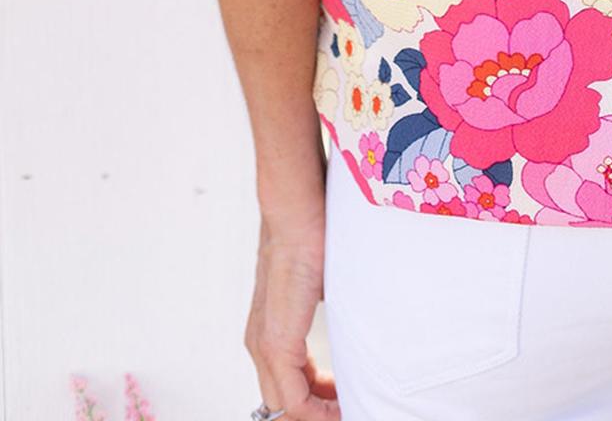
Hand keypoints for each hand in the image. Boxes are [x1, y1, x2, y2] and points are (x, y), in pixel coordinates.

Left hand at [245, 214, 339, 420]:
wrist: (296, 212)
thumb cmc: (313, 236)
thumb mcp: (320, 286)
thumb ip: (325, 311)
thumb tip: (349, 324)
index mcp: (270, 332)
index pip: (288, 386)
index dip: (317, 401)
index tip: (346, 399)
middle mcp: (260, 344)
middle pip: (285, 403)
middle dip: (319, 412)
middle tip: (351, 409)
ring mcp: (265, 345)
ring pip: (286, 406)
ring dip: (319, 413)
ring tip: (349, 411)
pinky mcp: (277, 343)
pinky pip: (292, 399)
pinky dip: (317, 411)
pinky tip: (341, 407)